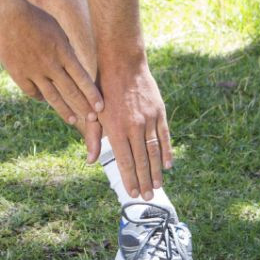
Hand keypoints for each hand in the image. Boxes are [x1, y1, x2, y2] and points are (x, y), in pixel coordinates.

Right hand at [0, 0, 103, 153]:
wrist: (7, 14)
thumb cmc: (35, 18)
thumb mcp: (57, 31)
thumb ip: (66, 50)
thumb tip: (75, 65)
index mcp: (62, 51)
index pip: (82, 78)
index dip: (92, 94)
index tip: (101, 107)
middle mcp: (50, 64)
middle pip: (70, 91)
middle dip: (83, 107)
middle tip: (93, 120)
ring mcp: (33, 70)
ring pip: (52, 96)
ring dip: (64, 110)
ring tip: (72, 120)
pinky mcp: (18, 73)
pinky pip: (32, 92)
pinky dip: (40, 97)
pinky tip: (45, 101)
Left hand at [97, 60, 171, 200]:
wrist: (121, 62)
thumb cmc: (102, 87)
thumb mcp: (93, 112)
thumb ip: (93, 137)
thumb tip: (91, 161)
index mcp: (116, 128)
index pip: (124, 160)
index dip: (129, 178)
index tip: (132, 193)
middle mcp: (134, 126)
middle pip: (141, 160)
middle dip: (144, 181)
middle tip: (147, 198)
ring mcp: (148, 119)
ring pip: (155, 151)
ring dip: (157, 171)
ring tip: (158, 186)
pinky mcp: (159, 111)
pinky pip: (165, 136)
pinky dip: (167, 152)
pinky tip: (169, 165)